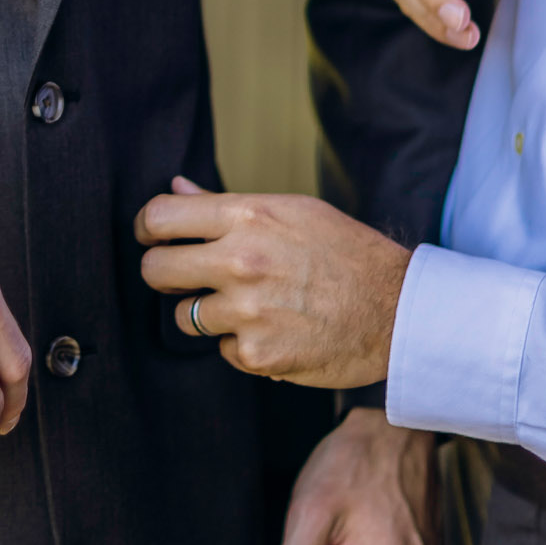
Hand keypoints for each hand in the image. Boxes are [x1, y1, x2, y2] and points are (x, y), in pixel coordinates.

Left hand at [135, 181, 409, 385]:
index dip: (146, 229)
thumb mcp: (293, 211)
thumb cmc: (347, 253)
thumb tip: (176, 188)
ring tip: (248, 305)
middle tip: (184, 277)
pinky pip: (223, 350)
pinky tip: (276, 331)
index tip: (151, 238)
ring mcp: (248, 312)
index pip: (159, 218)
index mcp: (248, 217)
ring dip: (206, 314)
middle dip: (163, 273)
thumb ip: (226, 204)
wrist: (399, 310)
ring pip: (184, 317)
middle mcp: (241, 261)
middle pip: (155, 270)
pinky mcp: (259, 356)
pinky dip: (242, 345)